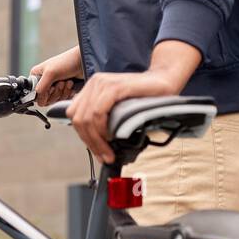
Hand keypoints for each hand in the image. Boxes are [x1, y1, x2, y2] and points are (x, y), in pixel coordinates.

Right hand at [30, 46, 83, 106]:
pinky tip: (71, 84)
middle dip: (56, 92)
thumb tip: (39, 102)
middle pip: (46, 99)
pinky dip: (69, 92)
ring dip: (64, 91)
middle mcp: (44, 81)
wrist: (83, 61)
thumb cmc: (67, 62)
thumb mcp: (50, 73)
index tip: (51, 86)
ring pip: (56, 99)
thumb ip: (41, 88)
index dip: (44, 93)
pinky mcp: (63, 89)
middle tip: (61, 82)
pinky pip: (63, 98)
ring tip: (68, 81)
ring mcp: (54, 85)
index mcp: (37, 76)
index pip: (35, 95)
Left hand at [64, 69, 183, 163]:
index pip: (75, 116)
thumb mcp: (117, 108)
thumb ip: (104, 118)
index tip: (98, 152)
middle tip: (103, 156)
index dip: (84, 136)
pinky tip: (111, 139)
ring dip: (96, 141)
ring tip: (108, 153)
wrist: (164, 81)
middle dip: (90, 142)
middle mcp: (94, 83)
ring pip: (86, 118)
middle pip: (78, 119)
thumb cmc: (144, 96)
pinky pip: (98, 112)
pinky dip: (102, 130)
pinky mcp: (114, 87)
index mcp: (91, 87)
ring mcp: (103, 83)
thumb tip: (95, 142)